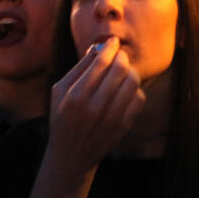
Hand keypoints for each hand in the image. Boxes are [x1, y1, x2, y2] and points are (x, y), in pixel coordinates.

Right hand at [46, 37, 145, 178]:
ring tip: (122, 72)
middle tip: (119, 55)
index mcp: (76, 97)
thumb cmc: (63, 118)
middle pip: (120, 70)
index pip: (100, 63)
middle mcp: (95, 107)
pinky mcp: (124, 125)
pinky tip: (124, 90)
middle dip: (121, 57)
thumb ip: (78, 69)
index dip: (110, 48)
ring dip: (130, 71)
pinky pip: (139, 97)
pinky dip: (134, 89)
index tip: (113, 41)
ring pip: (132, 82)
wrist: (71, 156)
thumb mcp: (60, 92)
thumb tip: (97, 47)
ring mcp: (112, 118)